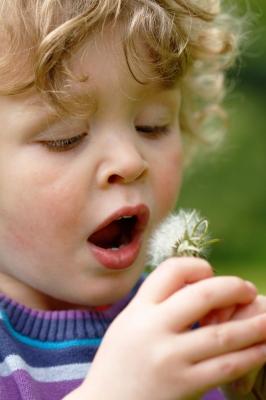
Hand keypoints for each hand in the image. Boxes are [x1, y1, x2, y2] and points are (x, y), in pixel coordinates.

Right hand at [78, 258, 265, 399]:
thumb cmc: (119, 362)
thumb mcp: (128, 323)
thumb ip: (155, 304)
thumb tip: (195, 285)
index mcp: (138, 309)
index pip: (172, 271)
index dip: (197, 267)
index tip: (210, 275)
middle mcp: (153, 328)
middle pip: (203, 295)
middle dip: (233, 288)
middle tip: (249, 290)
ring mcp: (170, 358)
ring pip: (223, 334)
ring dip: (253, 324)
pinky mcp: (184, 386)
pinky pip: (225, 366)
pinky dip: (249, 354)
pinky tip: (262, 348)